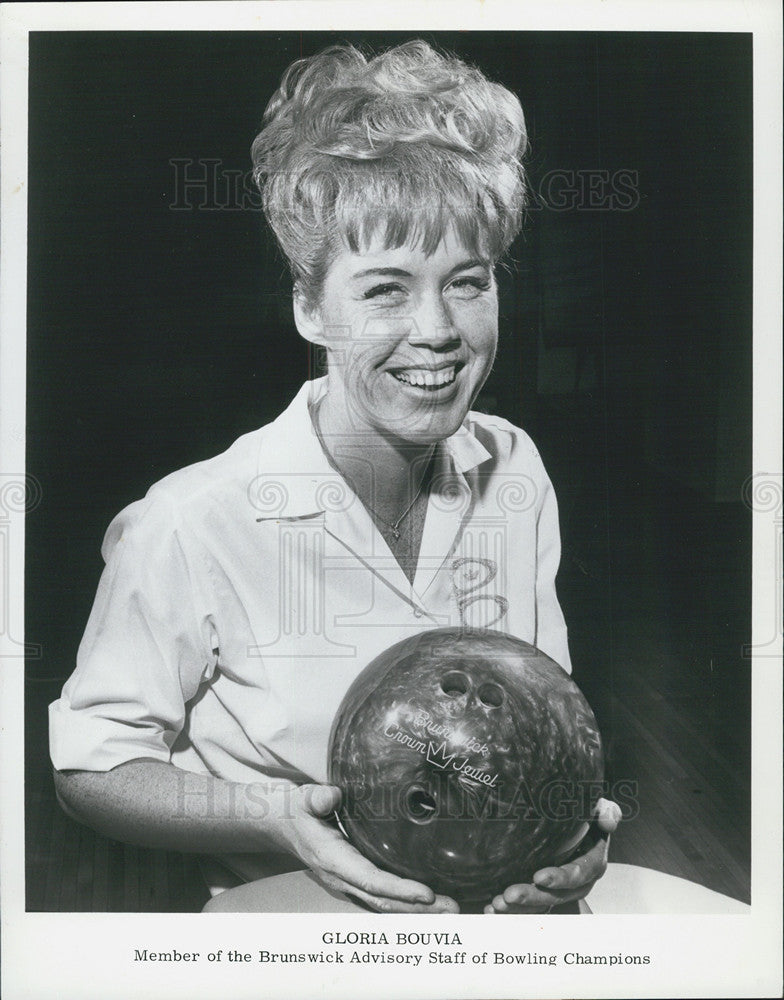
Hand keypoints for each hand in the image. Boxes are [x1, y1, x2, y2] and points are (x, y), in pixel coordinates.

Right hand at [278, 783, 458, 913]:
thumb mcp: (305, 799)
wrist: (284, 824)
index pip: (370, 880)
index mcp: (333, 860)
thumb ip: (317, 798)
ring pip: (386, 904)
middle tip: (452, 909)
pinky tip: (430, 902)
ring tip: (450, 909)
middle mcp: (343, 878)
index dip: (398, 889)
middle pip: (384, 901)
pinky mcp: (356, 880)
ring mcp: (350, 883)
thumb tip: (332, 796)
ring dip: (417, 910)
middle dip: (418, 908)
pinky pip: (384, 897)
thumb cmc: (299, 810)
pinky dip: (407, 903)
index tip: (426, 893)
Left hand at [483, 797, 621, 913]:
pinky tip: (491, 909)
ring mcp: (560, 890)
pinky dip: (511, 911)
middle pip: (556, 895)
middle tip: (508, 895)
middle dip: (533, 897)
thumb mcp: (599, 808)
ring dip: (519, 909)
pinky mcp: (544, 893)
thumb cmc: (587, 813)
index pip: (578, 873)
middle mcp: (577, 882)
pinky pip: (529, 908)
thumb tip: (608, 820)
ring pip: (541, 905)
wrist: (575, 822)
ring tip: (497, 904)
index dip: (561, 877)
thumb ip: (607, 811)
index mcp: (593, 862)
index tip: (539, 876)